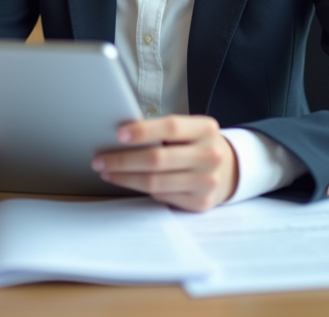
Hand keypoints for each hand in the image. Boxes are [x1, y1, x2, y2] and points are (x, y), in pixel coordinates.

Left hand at [91, 115, 237, 211]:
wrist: (229, 170)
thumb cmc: (198, 145)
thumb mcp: (191, 130)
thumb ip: (165, 132)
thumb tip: (122, 136)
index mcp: (206, 129)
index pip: (171, 127)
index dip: (143, 131)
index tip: (118, 134)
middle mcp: (210, 155)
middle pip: (158, 159)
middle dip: (122, 160)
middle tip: (99, 159)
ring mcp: (207, 181)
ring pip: (155, 182)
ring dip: (125, 177)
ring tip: (106, 172)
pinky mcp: (200, 202)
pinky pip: (161, 195)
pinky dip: (139, 188)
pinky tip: (126, 181)